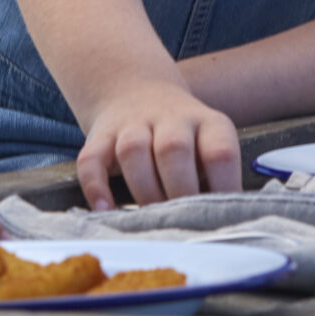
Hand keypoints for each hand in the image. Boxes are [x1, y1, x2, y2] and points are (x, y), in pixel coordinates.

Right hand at [75, 76, 242, 210]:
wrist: (137, 91)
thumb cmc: (183, 138)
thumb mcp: (208, 145)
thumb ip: (214, 178)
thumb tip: (218, 223)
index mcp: (206, 123)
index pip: (220, 152)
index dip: (223, 187)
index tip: (220, 217)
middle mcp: (170, 119)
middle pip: (174, 149)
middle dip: (179, 191)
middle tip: (182, 222)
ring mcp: (132, 125)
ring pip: (133, 151)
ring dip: (143, 190)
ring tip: (150, 219)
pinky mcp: (101, 137)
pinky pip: (91, 160)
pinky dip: (95, 187)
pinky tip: (105, 210)